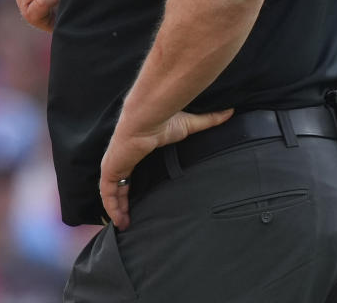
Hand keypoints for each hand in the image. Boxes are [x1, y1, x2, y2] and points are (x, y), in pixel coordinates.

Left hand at [100, 108, 233, 229]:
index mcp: (134, 150)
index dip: (130, 186)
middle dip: (122, 202)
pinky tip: (118, 220)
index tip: (137, 200)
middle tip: (130, 219)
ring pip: (111, 192)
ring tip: (124, 224)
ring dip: (116, 208)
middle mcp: (121, 158)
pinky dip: (111, 207)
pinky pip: (107, 194)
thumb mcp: (189, 125)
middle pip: (118, 185)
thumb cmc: (164, 119)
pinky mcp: (110, 170)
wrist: (147, 116)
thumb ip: (208, 121)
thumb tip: (230, 112)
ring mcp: (114, 164)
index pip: (129, 172)